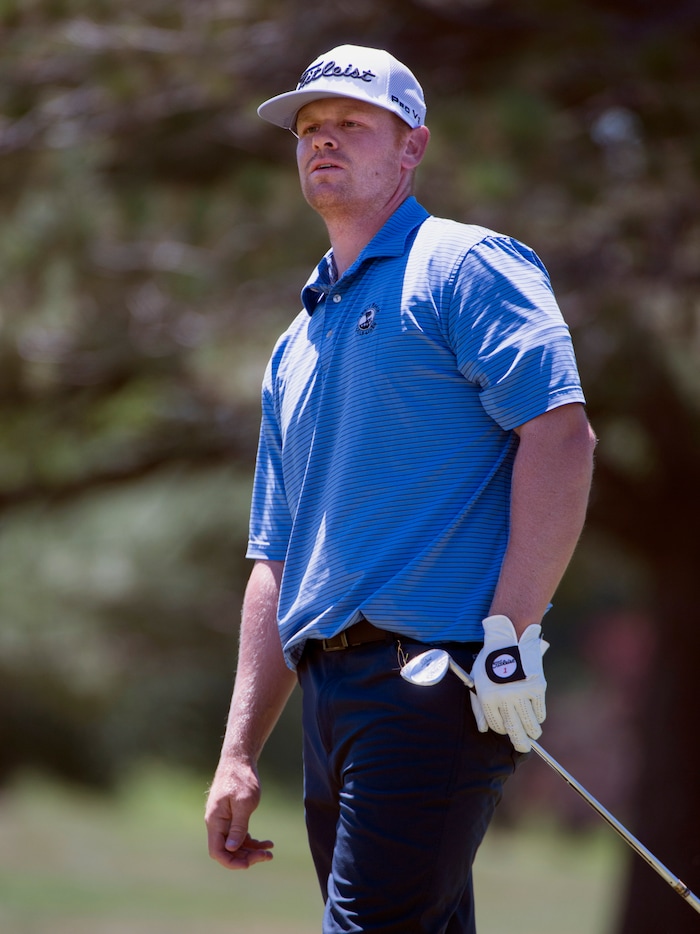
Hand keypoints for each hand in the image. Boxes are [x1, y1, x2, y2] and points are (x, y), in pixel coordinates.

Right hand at [205, 759, 273, 869]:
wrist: (240, 759)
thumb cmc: (241, 778)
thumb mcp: (244, 802)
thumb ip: (238, 826)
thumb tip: (232, 849)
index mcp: (215, 821)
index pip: (217, 851)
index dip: (232, 862)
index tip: (250, 864)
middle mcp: (217, 824)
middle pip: (227, 851)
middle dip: (246, 857)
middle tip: (267, 856)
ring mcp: (224, 821)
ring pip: (235, 845)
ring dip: (251, 851)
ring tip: (270, 851)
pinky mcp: (232, 816)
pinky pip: (240, 835)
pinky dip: (252, 841)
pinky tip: (267, 843)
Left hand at [469, 614, 546, 752]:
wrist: (510, 640)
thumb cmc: (490, 661)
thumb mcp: (477, 680)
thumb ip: (478, 706)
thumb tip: (482, 729)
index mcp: (487, 697)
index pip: (497, 725)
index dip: (502, 729)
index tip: (506, 727)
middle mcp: (505, 698)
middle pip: (515, 730)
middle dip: (521, 743)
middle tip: (524, 746)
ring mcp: (522, 694)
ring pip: (530, 724)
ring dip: (532, 732)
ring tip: (533, 733)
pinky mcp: (538, 688)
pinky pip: (540, 711)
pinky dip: (539, 716)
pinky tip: (537, 716)